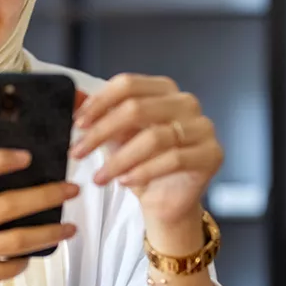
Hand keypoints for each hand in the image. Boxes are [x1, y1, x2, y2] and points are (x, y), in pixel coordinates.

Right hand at [0, 149, 78, 285]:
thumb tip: (11, 182)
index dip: (0, 160)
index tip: (28, 156)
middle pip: (6, 205)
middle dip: (45, 196)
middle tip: (70, 189)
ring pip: (15, 241)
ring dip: (48, 233)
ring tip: (70, 228)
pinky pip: (5, 269)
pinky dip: (23, 261)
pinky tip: (32, 255)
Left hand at [71, 74, 222, 226]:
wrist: (164, 200)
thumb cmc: (139, 163)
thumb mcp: (112, 137)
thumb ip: (97, 116)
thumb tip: (74, 96)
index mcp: (162, 89)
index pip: (127, 84)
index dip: (98, 102)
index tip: (76, 123)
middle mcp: (186, 102)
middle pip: (137, 108)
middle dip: (101, 132)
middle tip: (77, 151)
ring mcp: (203, 127)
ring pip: (154, 137)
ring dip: (119, 159)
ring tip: (99, 177)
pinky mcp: (212, 154)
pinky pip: (173, 160)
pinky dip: (143, 171)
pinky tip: (124, 182)